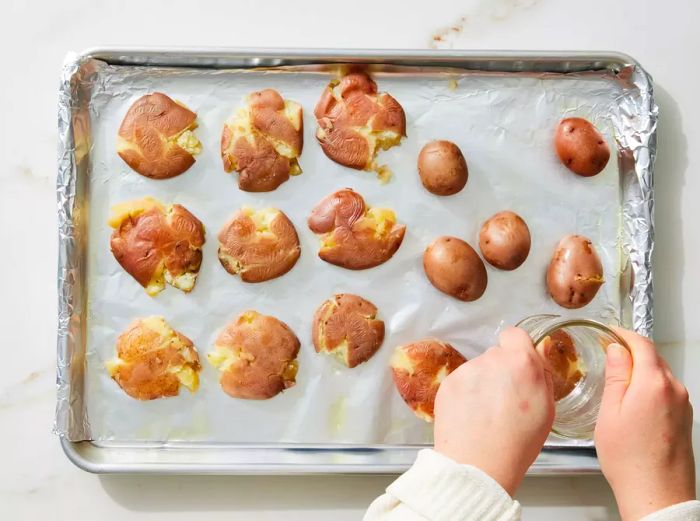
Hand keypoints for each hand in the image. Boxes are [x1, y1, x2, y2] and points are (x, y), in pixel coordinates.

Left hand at [433, 327, 554, 495]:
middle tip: (504, 399)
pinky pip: (461, 381)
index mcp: (521, 362)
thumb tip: (540, 348)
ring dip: (482, 383)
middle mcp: (491, 360)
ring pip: (478, 369)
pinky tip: (470, 416)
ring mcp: (467, 370)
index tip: (518, 367)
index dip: (518, 349)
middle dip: (501, 370)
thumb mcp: (546, 409)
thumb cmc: (518, 442)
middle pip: (496, 355)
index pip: (515, 334)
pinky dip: (465, 394)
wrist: (478, 464)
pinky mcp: (448, 382)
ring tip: (486, 413)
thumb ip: (542, 373)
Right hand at [595, 328, 694, 520]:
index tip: (610, 332)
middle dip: (632, 351)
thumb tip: (617, 350)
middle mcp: (674, 390)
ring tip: (617, 380)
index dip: (624, 334)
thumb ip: (616, 376)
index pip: (642, 344)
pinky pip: (666, 392)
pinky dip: (649, 387)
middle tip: (608, 353)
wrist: (657, 494)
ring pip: (660, 374)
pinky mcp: (685, 419)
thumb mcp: (610, 412)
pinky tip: (633, 402)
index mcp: (654, 383)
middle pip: (653, 357)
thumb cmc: (630, 459)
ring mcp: (683, 405)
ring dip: (641, 370)